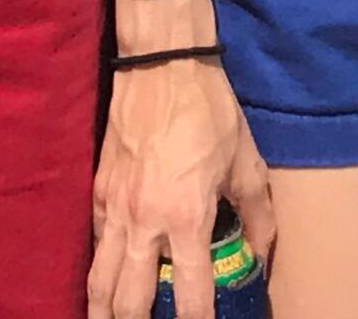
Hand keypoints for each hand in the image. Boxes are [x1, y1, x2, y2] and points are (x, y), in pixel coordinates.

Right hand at [89, 21, 274, 318]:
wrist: (161, 63)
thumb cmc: (209, 110)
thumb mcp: (246, 161)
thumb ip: (257, 214)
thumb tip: (262, 253)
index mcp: (187, 218)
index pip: (190, 295)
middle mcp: (145, 223)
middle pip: (129, 302)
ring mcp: (115, 209)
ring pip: (99, 282)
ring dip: (104, 311)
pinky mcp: (98, 192)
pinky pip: (94, 245)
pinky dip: (98, 270)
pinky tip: (106, 279)